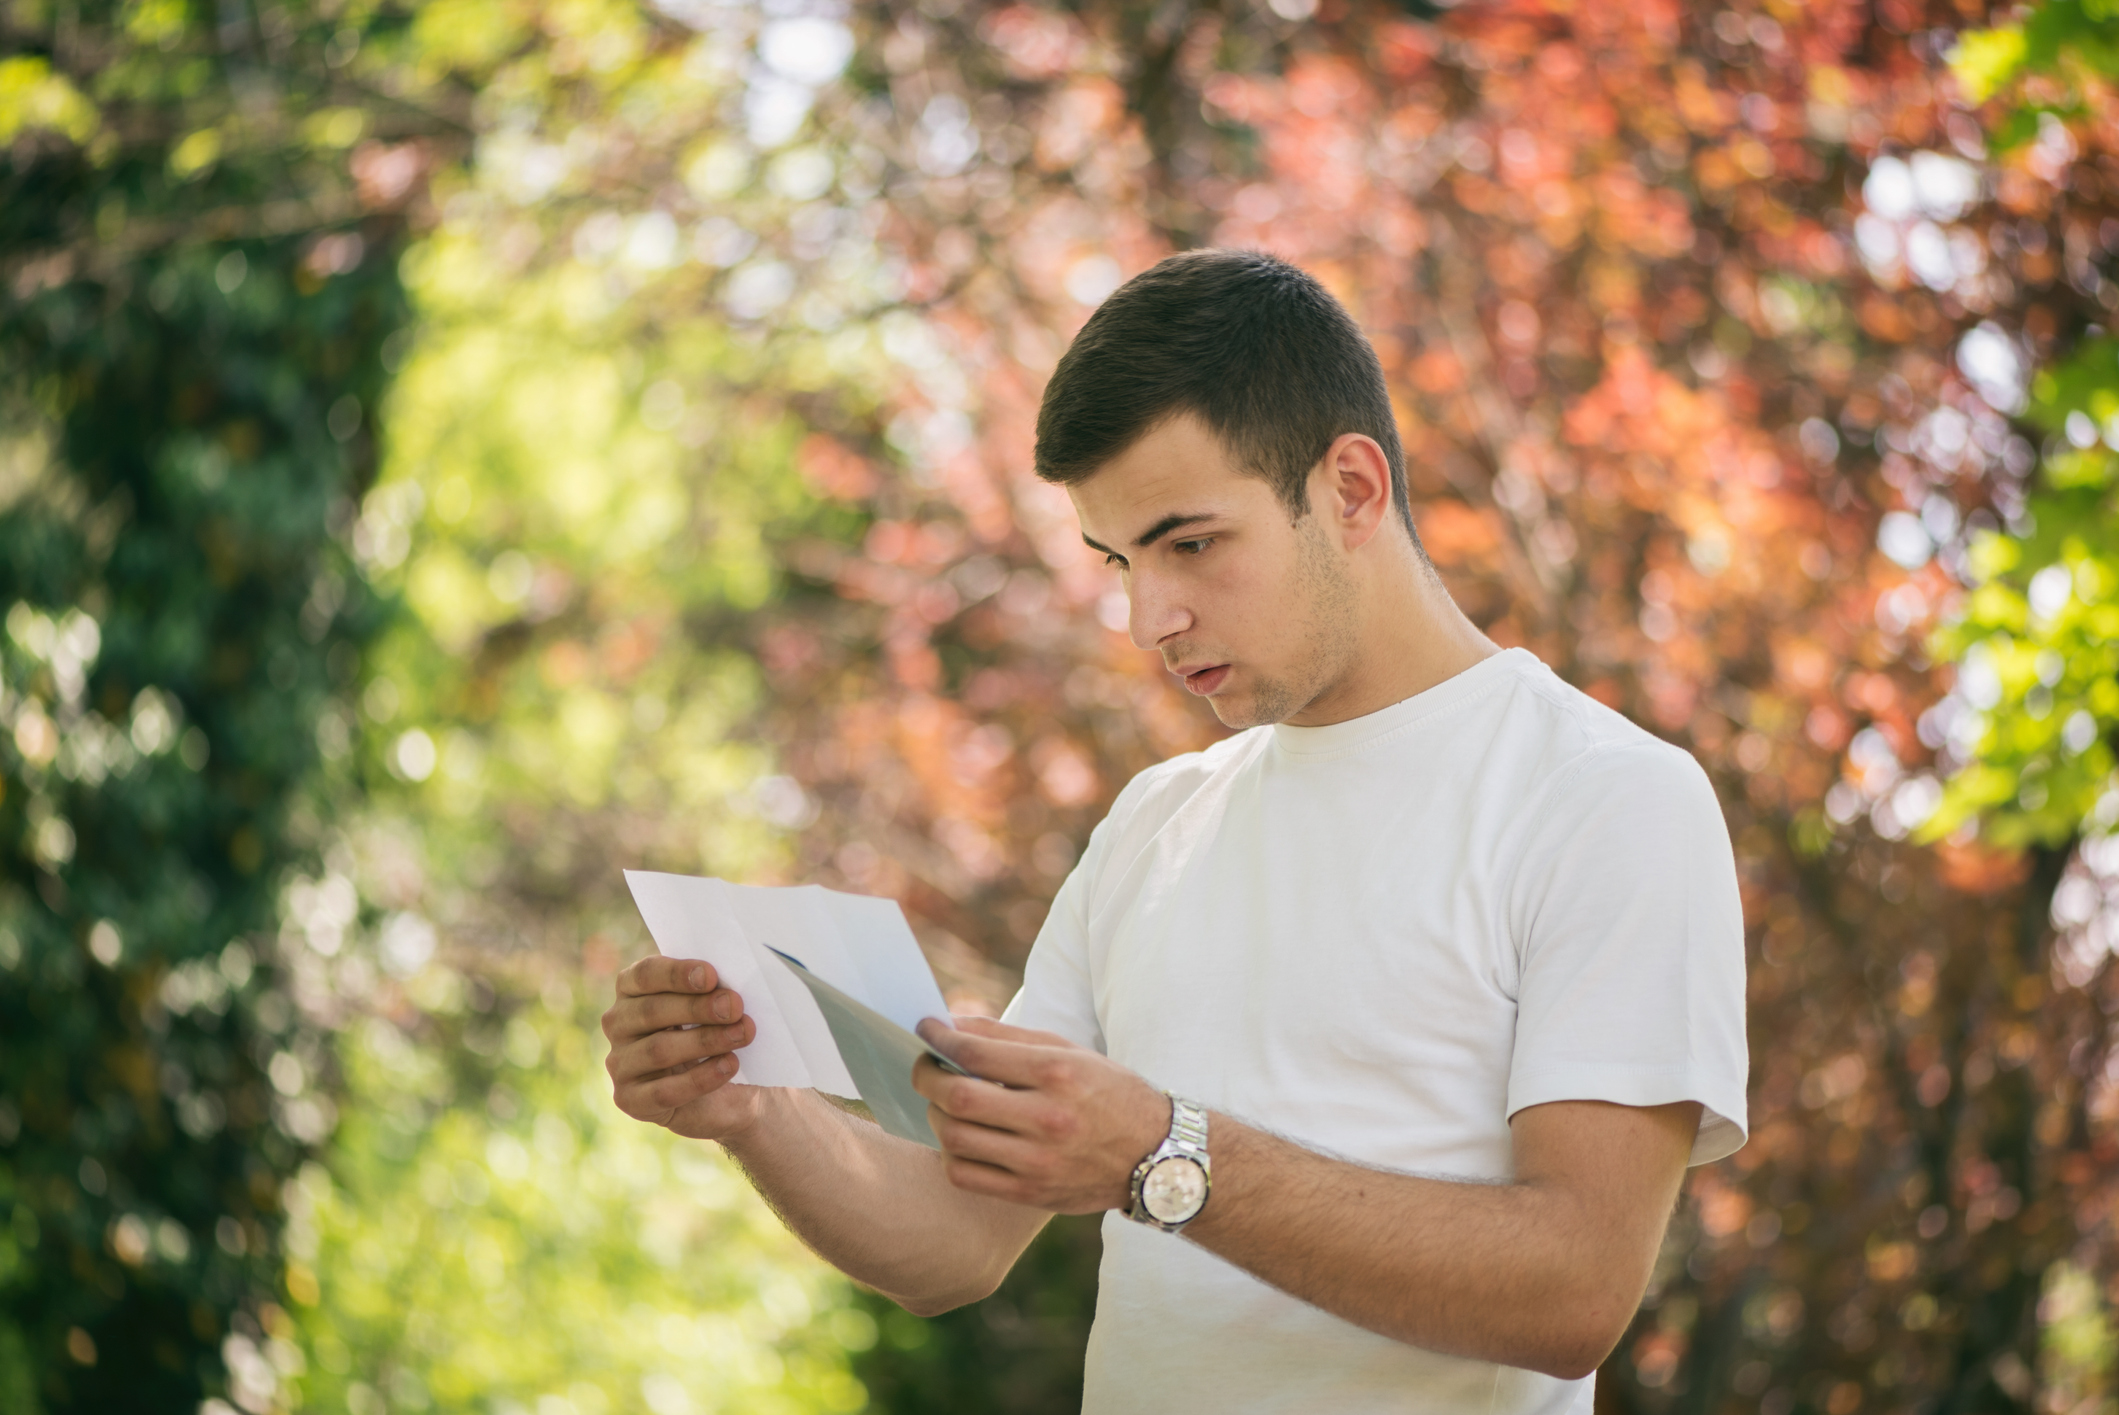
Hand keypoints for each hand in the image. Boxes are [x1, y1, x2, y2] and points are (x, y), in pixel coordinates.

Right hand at [602, 956, 763, 1141]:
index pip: (645, 974)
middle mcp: (618, 1023)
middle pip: (652, 1011)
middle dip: (697, 1007)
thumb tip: (729, 991)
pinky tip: (729, 1065)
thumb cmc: (716, 1033)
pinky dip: (700, 1078)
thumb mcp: (716, 1008)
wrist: (726, 1093)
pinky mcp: (630, 1099)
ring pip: (658, 1050)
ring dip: (705, 1040)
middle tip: (735, 1006)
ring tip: (742, 1034)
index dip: (676, 974)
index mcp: (632, 989)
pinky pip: (664, 1091)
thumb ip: (715, 993)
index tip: (711, 976)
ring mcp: (619, 1063)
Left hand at [911, 1017, 1169, 1213]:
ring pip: (955, 1138)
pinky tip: (960, 1138)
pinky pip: (966, 1176)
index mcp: (1058, 1073)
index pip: (977, 1052)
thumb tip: (950, 1025)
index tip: (925, 1029)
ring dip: (936, 1115)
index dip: (939, 1038)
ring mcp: (1039, 1161)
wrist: (1155, 1156)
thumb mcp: (1070, 1052)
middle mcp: (1048, 1118)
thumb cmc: (1108, 1094)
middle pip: (958, 1097)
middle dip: (927, 1077)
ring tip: (944, 1102)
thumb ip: (1009, 1037)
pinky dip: (950, 1153)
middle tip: (925, 1066)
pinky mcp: (1032, 1193)